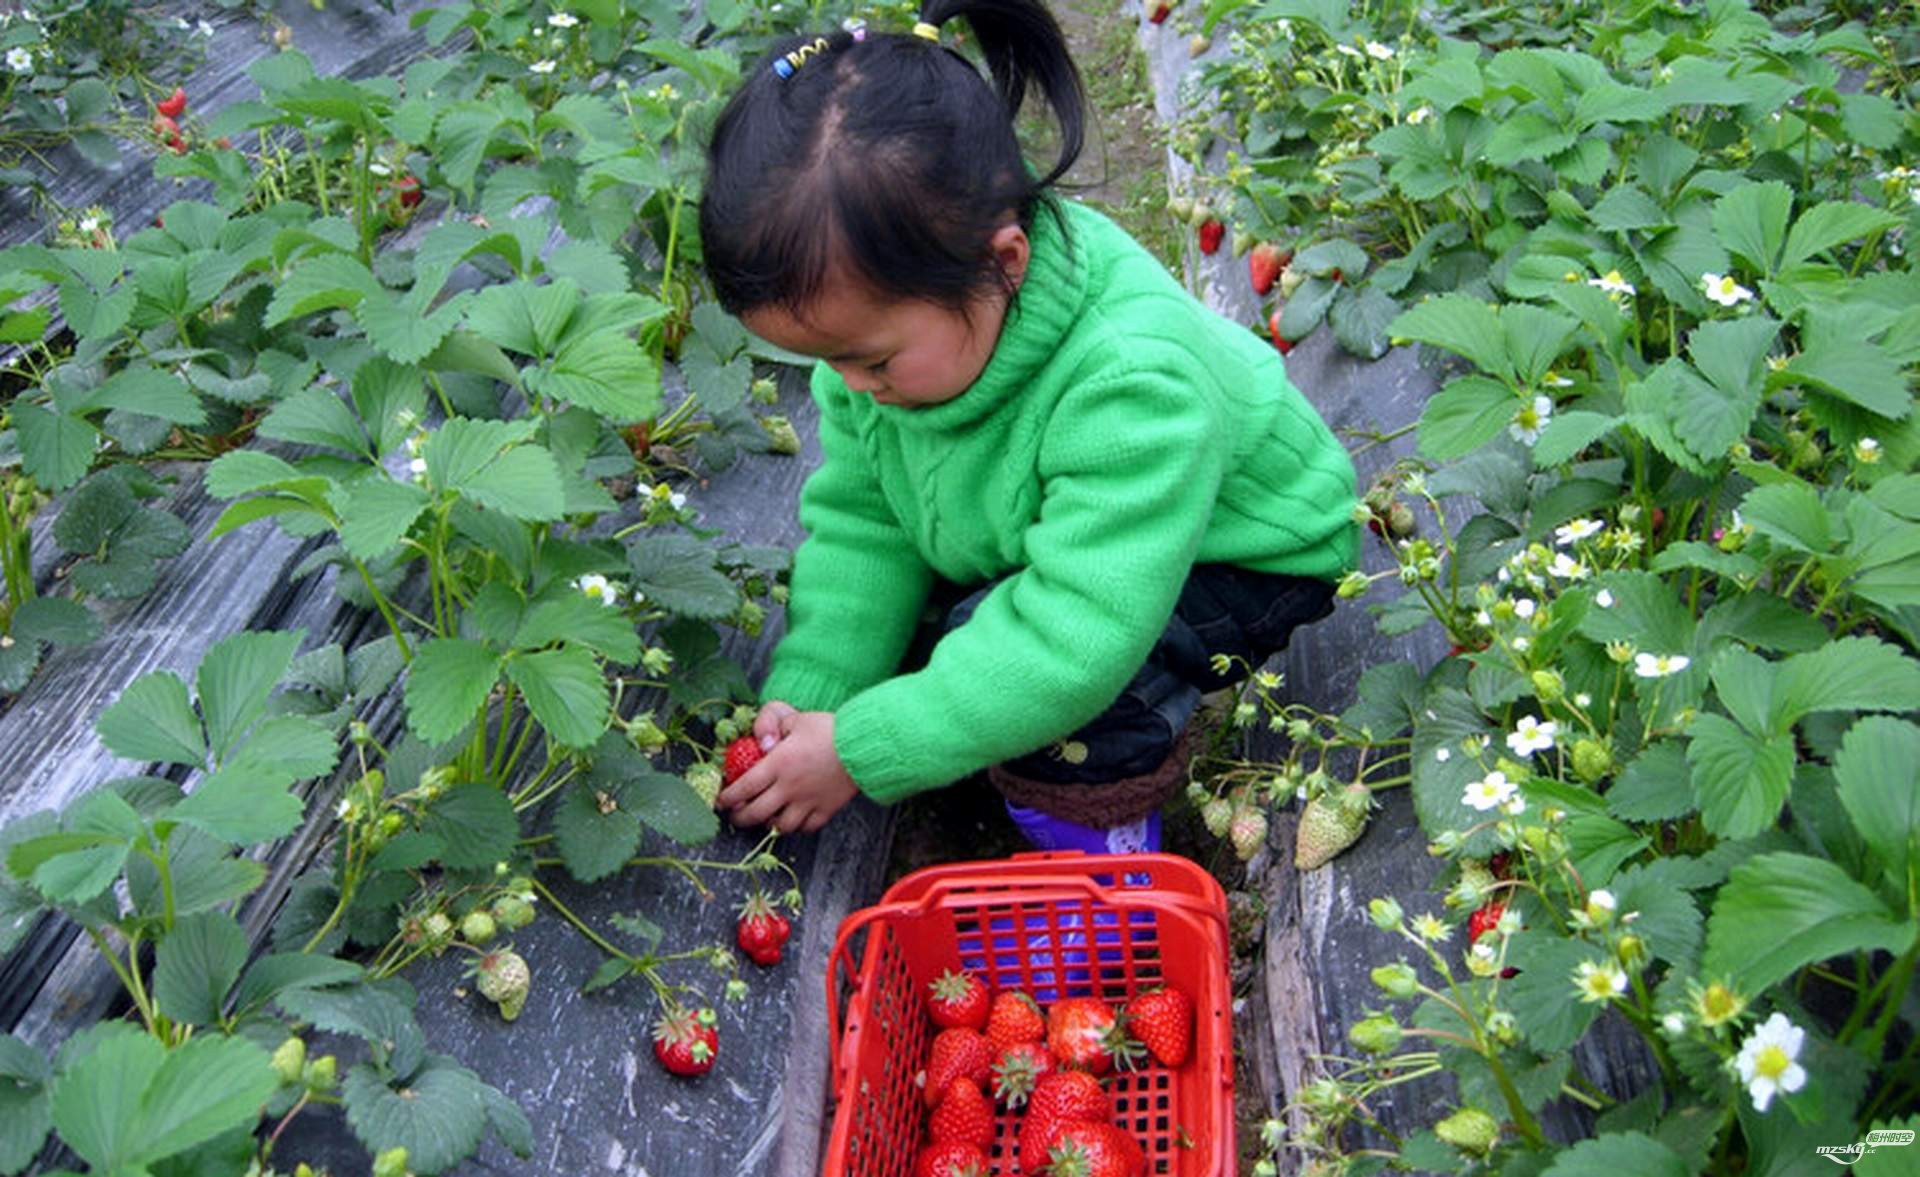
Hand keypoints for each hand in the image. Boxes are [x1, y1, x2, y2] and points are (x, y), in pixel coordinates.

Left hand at [718, 706, 858, 833]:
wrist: (865, 745)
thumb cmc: (829, 729)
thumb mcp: (795, 717)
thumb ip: (770, 724)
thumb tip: (760, 744)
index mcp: (778, 764)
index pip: (743, 788)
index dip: (727, 798)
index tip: (720, 801)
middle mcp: (789, 787)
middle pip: (755, 813)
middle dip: (740, 817)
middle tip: (736, 815)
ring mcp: (808, 802)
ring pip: (780, 826)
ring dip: (768, 824)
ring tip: (765, 817)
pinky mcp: (826, 810)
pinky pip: (806, 827)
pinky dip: (796, 827)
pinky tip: (792, 819)